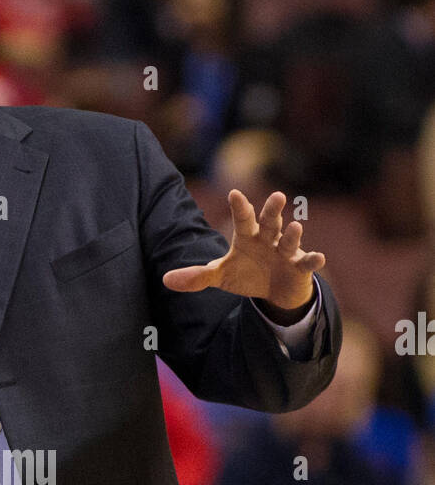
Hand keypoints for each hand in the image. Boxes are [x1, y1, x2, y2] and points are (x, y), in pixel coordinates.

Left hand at [163, 190, 325, 315]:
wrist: (274, 290)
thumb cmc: (247, 274)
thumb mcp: (221, 276)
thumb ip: (197, 276)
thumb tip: (166, 279)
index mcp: (248, 236)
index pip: (243, 219)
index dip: (240, 207)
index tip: (235, 194)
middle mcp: (268, 239)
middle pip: (269, 222)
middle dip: (272, 211)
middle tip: (277, 196)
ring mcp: (286, 252)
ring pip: (289, 240)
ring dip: (292, 234)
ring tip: (294, 226)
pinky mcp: (299, 267)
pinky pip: (307, 262)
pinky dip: (313, 260)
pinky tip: (319, 257)